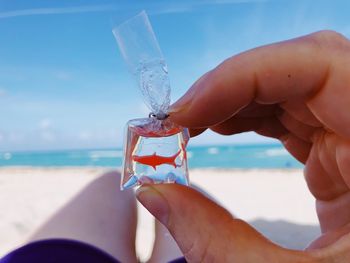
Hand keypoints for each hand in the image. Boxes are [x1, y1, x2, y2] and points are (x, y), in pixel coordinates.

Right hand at [137, 30, 349, 261]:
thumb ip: (215, 241)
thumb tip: (153, 193)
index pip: (319, 66)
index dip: (242, 76)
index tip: (184, 111)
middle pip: (299, 70)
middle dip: (229, 87)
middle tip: (176, 120)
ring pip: (290, 87)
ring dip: (233, 98)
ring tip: (188, 125)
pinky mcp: (340, 152)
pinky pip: (290, 114)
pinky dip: (247, 116)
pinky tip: (218, 128)